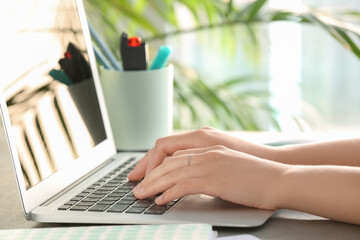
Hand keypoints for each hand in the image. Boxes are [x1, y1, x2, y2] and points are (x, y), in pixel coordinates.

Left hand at [132, 145, 287, 209]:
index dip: (158, 164)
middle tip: (136, 185)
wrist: (279, 178)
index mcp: (210, 147)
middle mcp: (207, 152)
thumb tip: (196, 179)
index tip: (147, 175)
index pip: (175, 153)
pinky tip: (160, 200)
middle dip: (149, 174)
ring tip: (140, 195)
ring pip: (171, 172)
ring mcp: (210, 164)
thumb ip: (212, 167)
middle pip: (168, 161)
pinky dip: (168, 192)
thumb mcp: (230, 165)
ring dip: (152, 184)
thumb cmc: (257, 176)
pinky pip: (183, 184)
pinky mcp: (214, 178)